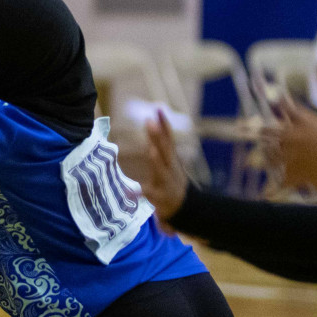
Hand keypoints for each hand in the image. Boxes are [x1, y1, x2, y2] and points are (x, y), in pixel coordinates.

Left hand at [142, 111, 189, 226]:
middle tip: (150, 121)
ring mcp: (166, 182)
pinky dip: (139, 193)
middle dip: (159, 136)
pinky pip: (148, 194)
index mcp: (171, 159)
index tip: (158, 108)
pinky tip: (129, 192)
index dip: (164, 124)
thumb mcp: (169, 160)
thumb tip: (152, 122)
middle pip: (165, 150)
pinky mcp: (160, 196)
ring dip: (157, 160)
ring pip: (161, 170)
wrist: (186, 207)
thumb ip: (160, 143)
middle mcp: (170, 168)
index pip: (168, 138)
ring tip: (151, 150)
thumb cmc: (173, 180)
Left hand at [273, 78, 316, 196]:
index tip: (278, 99)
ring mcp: (296, 159)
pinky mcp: (299, 175)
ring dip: (268, 153)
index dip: (282, 103)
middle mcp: (297, 140)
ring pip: (271, 155)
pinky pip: (281, 179)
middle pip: (271, 132)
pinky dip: (277, 181)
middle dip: (266, 130)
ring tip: (265, 153)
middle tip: (261, 131)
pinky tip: (273, 182)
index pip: (287, 108)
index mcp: (308, 123)